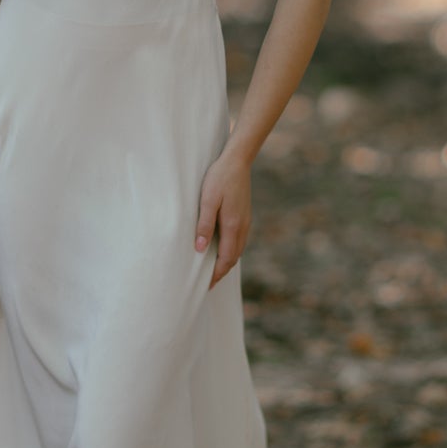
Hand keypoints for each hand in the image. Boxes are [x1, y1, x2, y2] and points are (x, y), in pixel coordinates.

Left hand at [195, 149, 251, 285]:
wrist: (237, 160)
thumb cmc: (219, 177)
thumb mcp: (208, 200)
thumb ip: (205, 224)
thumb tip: (201, 249)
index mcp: (233, 226)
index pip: (226, 259)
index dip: (216, 275)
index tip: (205, 286)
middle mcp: (242, 227)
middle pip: (233, 258)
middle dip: (221, 272)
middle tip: (207, 284)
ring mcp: (245, 221)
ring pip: (237, 250)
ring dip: (226, 262)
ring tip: (212, 270)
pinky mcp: (244, 215)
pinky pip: (238, 240)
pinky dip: (230, 251)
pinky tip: (220, 249)